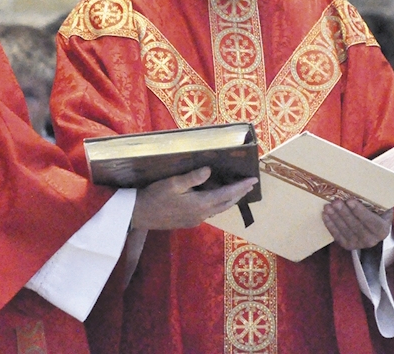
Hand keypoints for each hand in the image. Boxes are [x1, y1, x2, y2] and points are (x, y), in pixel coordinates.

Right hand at [131, 167, 257, 230]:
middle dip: (239, 194)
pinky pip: (210, 211)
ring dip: (229, 199)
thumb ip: (193, 177)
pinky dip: (218, 203)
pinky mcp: (189, 222)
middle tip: (249, 184)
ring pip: (218, 209)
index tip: (253, 181)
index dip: (241, 187)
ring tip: (237, 190)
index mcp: (200, 204)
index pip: (226, 194)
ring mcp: (195, 220)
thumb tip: (209, 171)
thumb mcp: (172, 183)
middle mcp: (201, 214)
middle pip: (226, 203)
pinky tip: (216, 198)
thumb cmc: (155, 196)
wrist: (139, 215)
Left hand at [322, 198, 391, 250]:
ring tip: (328, 206)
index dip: (360, 211)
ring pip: (345, 231)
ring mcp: (359, 244)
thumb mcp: (381, 207)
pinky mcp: (348, 245)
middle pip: (356, 226)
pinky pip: (338, 236)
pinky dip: (330, 225)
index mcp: (382, 230)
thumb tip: (363, 186)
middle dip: (344, 213)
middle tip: (336, 202)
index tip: (350, 201)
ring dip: (335, 218)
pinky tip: (325, 215)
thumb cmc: (377, 213)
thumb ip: (375, 201)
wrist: (373, 228)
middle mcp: (371, 240)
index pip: (371, 221)